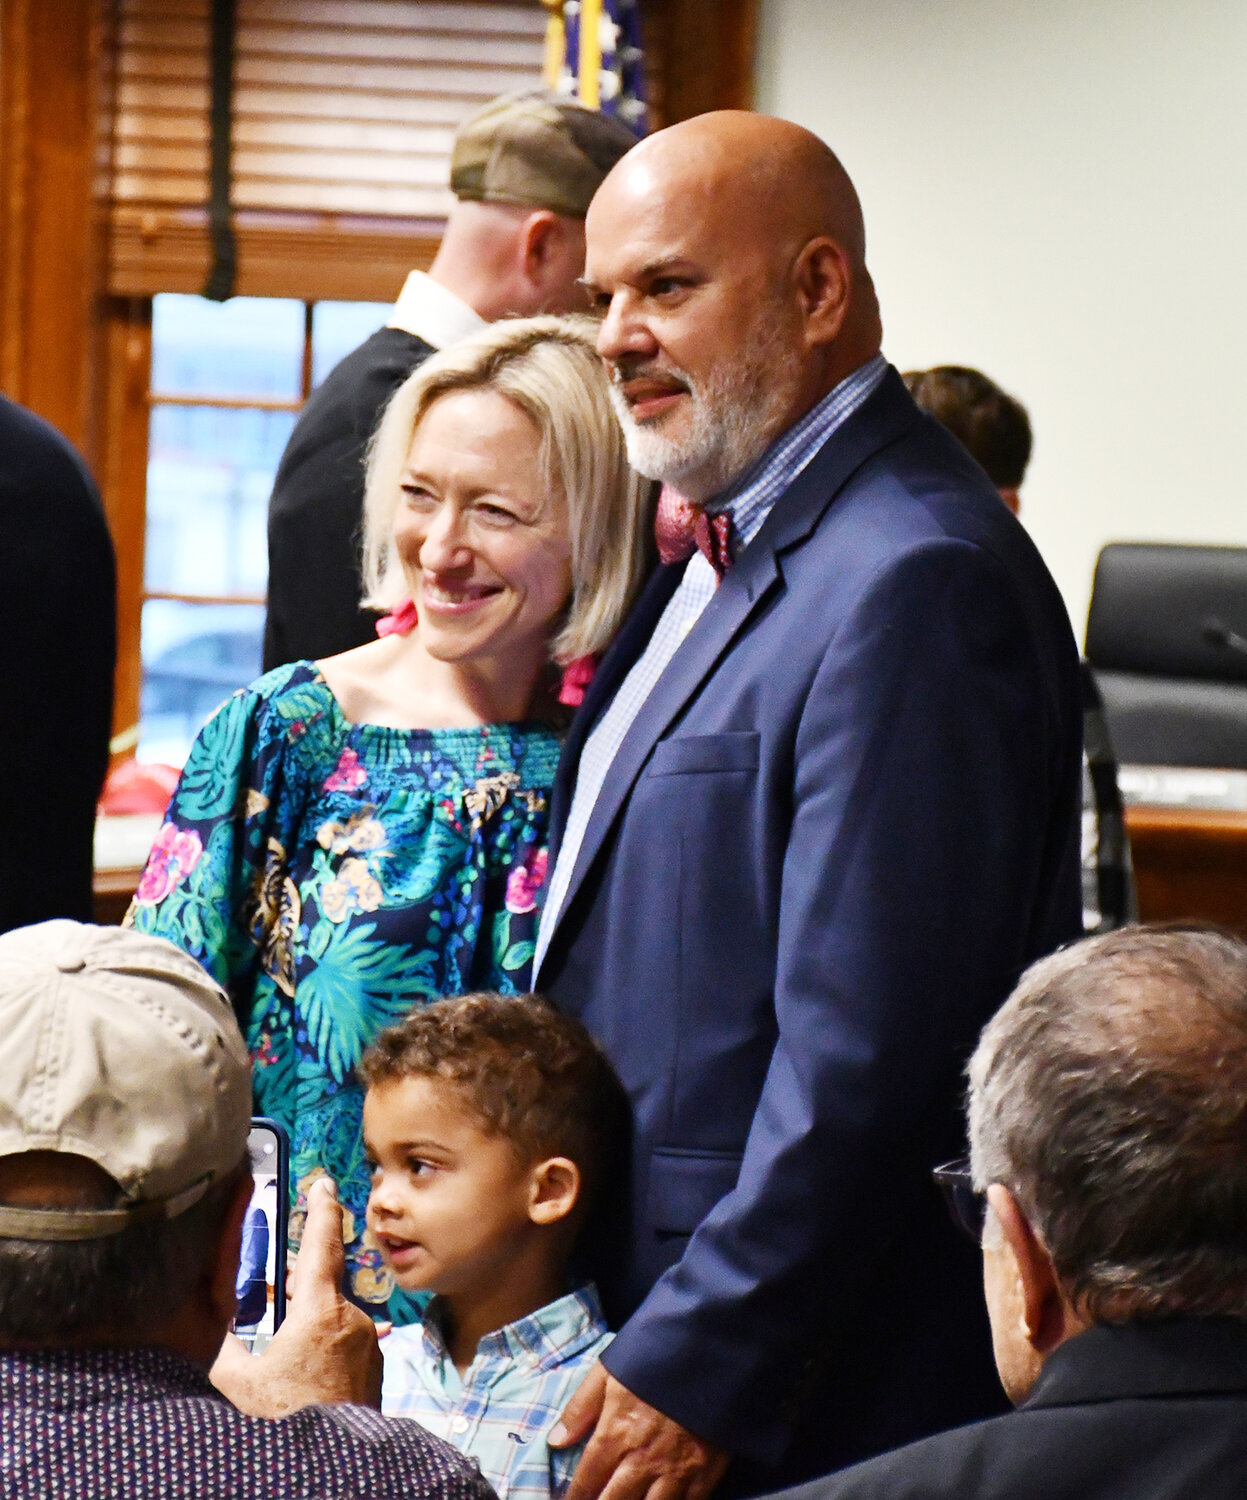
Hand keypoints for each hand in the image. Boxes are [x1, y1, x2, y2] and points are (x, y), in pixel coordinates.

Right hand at [211, 1177, 382, 1416]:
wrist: (328, 1467)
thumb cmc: (282, 1420)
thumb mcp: (237, 1379)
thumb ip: (228, 1342)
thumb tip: (223, 1326)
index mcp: (320, 1310)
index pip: (322, 1244)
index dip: (322, 1209)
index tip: (324, 1181)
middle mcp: (353, 1318)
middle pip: (321, 1288)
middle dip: (297, 1293)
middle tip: (272, 1317)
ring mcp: (371, 1343)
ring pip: (335, 1320)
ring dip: (312, 1329)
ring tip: (287, 1367)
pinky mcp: (378, 1367)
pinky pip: (349, 1345)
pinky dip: (328, 1351)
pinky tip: (307, 1381)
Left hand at [551, 1363, 729, 1499]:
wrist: (711, 1352)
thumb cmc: (656, 1357)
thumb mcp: (609, 1371)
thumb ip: (580, 1408)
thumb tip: (554, 1441)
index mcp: (615, 1434)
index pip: (586, 1482)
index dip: (575, 1499)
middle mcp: (642, 1461)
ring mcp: (675, 1471)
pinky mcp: (705, 1474)